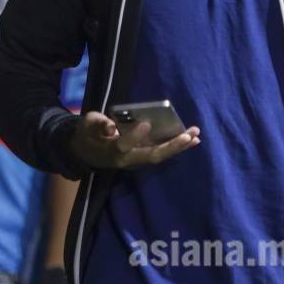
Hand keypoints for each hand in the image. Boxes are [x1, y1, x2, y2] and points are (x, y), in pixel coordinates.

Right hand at [70, 111, 199, 168]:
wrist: (87, 151)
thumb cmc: (87, 134)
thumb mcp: (87, 125)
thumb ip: (98, 124)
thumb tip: (110, 126)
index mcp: (111, 151)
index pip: (123, 146)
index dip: (134, 136)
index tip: (146, 123)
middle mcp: (127, 160)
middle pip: (151, 156)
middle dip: (171, 146)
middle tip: (189, 135)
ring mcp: (136, 160)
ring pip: (161, 156)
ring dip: (179, 147)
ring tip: (196, 136)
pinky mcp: (143, 157)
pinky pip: (162, 153)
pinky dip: (177, 147)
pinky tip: (192, 139)